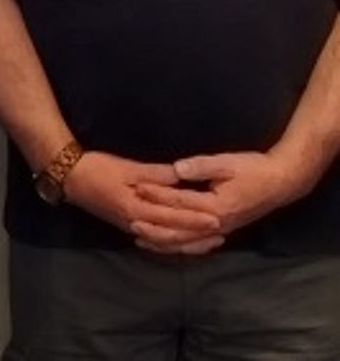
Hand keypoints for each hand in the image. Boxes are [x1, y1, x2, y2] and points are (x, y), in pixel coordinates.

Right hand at [64, 151, 223, 254]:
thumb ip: (156, 175)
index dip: (195, 218)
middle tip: (221, 232)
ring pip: (165, 241)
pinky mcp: (128, 226)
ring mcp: (132, 227)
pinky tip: (181, 241)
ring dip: (187, 242)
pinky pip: (155, 240)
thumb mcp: (128, 167)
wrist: (71, 178)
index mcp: (137, 208)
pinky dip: (171, 243)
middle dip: (197, 234)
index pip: (173, 217)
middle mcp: (136, 223)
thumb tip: (181, 177)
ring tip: (208, 240)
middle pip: (172, 234)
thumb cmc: (98, 168)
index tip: (216, 218)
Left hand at [131, 151, 296, 253]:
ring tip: (141, 239)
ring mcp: (220, 231)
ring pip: (187, 243)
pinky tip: (169, 246)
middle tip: (130, 222)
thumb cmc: (253, 169)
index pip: (179, 202)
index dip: (157, 194)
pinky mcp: (223, 230)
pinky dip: (181, 247)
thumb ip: (199, 167)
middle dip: (154, 227)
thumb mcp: (226, 163)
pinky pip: (198, 246)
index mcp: (215, 206)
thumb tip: (175, 170)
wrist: (279, 183)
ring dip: (163, 242)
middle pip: (179, 231)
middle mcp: (216, 224)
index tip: (137, 187)